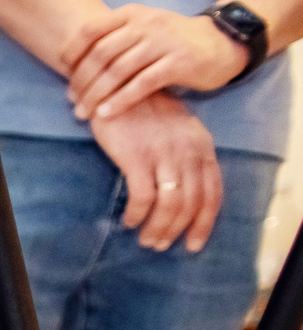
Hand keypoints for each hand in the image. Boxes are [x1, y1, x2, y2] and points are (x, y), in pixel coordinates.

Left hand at [64, 4, 250, 121]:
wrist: (222, 43)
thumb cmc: (172, 43)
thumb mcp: (143, 31)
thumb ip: (114, 41)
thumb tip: (74, 68)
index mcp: (132, 14)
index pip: (91, 30)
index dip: (73, 53)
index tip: (65, 74)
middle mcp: (146, 24)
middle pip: (100, 54)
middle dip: (82, 80)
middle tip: (73, 101)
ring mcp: (164, 42)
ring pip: (118, 71)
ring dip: (96, 95)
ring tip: (83, 113)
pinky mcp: (179, 62)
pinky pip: (141, 84)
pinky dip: (120, 101)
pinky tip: (106, 114)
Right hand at [88, 92, 223, 251]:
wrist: (118, 84)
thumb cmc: (143, 110)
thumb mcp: (176, 130)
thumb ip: (185, 155)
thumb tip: (182, 190)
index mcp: (201, 145)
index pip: (212, 192)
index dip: (204, 222)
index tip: (192, 244)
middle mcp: (189, 150)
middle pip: (192, 203)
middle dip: (177, 230)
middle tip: (159, 245)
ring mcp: (164, 153)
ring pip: (170, 204)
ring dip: (158, 227)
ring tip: (145, 239)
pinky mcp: (137, 156)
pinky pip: (142, 196)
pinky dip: (137, 214)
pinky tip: (128, 221)